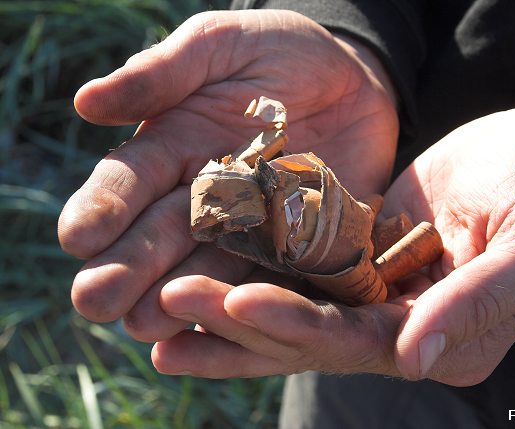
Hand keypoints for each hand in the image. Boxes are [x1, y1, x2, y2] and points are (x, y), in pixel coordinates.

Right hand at [57, 10, 397, 338]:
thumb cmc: (279, 51)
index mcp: (173, 147)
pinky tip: (230, 316)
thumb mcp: (218, 45)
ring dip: (180, 295)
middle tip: (95, 302)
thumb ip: (163, 72)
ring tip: (148, 323)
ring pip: (208, 265)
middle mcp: (204, 194)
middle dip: (129, 268)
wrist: (351, 76)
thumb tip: (86, 102)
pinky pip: (276, 270)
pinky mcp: (298, 239)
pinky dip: (255, 293)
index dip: (103, 207)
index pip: (129, 181)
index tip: (78, 237)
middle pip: (160, 234)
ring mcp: (250, 223)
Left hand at [151, 103, 514, 384]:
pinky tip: (208, 262)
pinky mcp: (362, 258)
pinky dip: (258, 267)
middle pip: (314, 334)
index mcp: (448, 341)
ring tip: (167, 306)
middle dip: (244, 321)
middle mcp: (406, 329)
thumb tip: (416, 361)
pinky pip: (303, 266)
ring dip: (234, 305)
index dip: (299, 327)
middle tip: (174, 301)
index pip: (361, 344)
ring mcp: (380, 295)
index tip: (239, 302)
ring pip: (298, 307)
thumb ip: (478, 303)